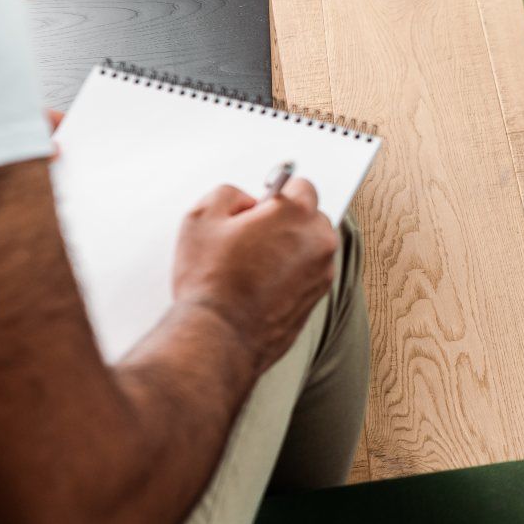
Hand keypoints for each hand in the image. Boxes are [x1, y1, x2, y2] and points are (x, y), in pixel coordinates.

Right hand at [169, 180, 338, 378]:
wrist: (218, 337)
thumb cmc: (210, 282)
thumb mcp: (202, 218)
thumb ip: (229, 194)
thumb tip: (244, 202)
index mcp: (296, 215)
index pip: (300, 186)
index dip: (272, 195)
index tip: (258, 208)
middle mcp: (318, 242)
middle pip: (309, 217)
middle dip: (284, 222)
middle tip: (249, 238)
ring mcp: (321, 274)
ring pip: (309, 248)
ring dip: (288, 250)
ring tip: (251, 267)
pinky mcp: (316, 301)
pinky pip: (306, 276)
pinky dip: (289, 276)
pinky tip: (259, 286)